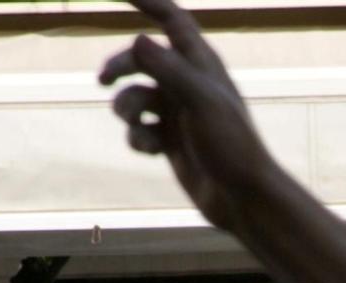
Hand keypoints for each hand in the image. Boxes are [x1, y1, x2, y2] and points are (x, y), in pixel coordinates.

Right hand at [101, 0, 271, 231]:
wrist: (242, 199)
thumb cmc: (232, 147)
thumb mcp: (200, 103)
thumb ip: (168, 71)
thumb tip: (137, 40)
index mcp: (202, 64)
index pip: (172, 19)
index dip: (148, 1)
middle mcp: (188, 84)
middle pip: (140, 59)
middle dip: (119, 67)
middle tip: (103, 80)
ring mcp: (177, 113)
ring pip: (134, 97)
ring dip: (127, 108)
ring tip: (137, 124)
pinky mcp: (169, 140)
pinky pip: (138, 130)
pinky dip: (139, 138)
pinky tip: (153, 150)